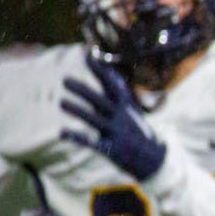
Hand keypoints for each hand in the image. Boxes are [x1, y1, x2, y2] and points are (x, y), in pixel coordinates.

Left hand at [60, 57, 166, 179]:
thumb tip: (108, 72)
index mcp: (125, 106)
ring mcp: (116, 132)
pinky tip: (61, 132)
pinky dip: (76, 137)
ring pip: (94, 119)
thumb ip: (117, 92)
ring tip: (61, 102)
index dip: (100, 71)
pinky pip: (91, 142)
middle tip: (65, 80)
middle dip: (83, 90)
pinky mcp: (112, 148)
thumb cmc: (137, 131)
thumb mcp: (130, 110)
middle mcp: (121, 116)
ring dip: (78, 110)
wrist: (153, 158)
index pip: (112, 84)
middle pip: (100, 100)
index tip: (87, 57)